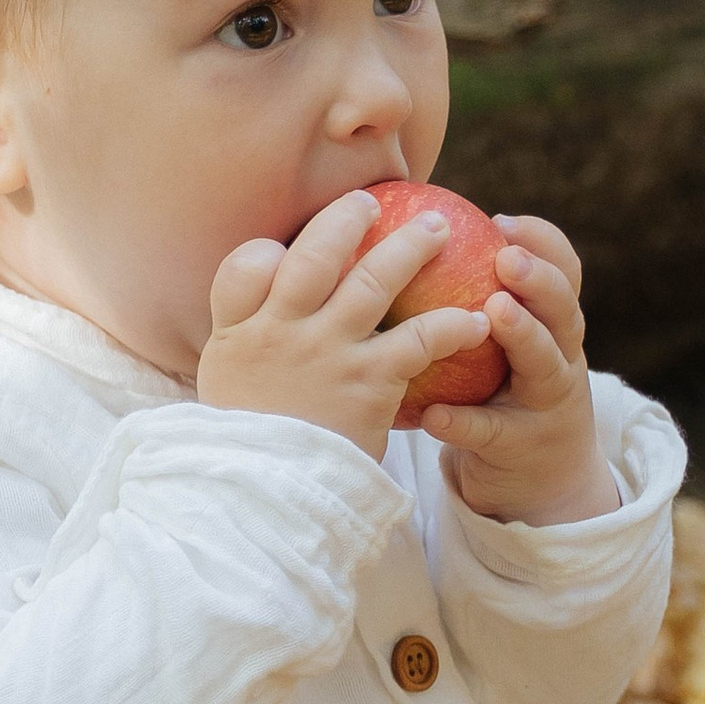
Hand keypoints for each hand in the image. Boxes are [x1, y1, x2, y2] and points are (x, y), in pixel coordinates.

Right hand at [197, 193, 492, 460]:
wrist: (268, 501)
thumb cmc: (253, 452)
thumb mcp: (228, 395)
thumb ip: (246, 353)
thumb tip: (263, 328)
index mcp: (239, 333)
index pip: (246, 265)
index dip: (268, 250)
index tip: (287, 248)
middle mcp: (280, 331)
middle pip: (314, 255)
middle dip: (346, 220)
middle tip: (372, 202)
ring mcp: (326, 352)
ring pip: (373, 281)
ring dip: (411, 248)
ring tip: (438, 229)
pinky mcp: (369, 382)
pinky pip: (420, 339)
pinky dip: (452, 326)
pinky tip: (476, 322)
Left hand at [419, 213, 616, 524]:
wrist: (539, 483)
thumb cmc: (503, 394)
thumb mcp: (505, 347)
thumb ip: (479, 301)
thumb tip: (412, 242)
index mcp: (556, 326)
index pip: (564, 273)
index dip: (542, 243)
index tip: (501, 221)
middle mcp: (563, 359)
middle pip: (564, 310)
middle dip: (540, 280)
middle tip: (505, 258)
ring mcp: (549, 404)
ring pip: (546, 365)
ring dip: (523, 335)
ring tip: (493, 312)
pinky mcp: (522, 448)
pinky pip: (491, 431)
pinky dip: (463, 421)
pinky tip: (434, 414)